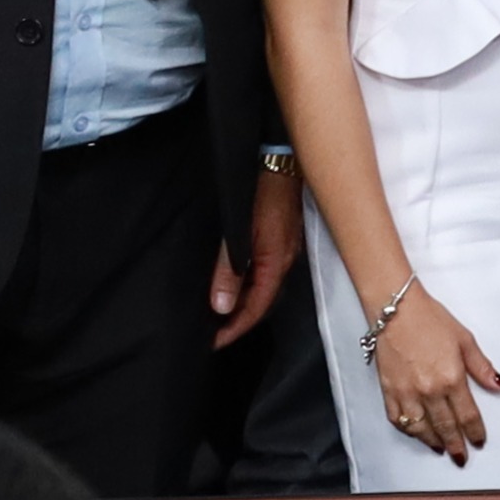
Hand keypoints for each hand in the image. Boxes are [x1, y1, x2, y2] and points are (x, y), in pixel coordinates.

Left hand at [211, 158, 303, 347]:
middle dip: (238, 321)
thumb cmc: (261, 190)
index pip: (256, 309)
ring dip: (243, 304)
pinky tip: (235, 283)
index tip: (213, 343)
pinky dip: (249, 286)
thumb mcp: (238, 231)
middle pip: (262, 302)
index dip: (234, 329)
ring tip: (219, 314)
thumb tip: (221, 307)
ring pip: (264, 287)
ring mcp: (286, 248)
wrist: (281, 157)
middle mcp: (285, 260)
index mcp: (276, 262)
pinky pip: (266, 272)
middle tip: (212, 333)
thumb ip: (229, 269)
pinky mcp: (282, 238)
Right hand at [370, 289, 499, 463]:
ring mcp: (406, 393)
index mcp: (451, 378)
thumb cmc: (430, 320)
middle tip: (461, 457)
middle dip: (455, 444)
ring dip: (432, 442)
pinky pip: (397, 419)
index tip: (479, 441)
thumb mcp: (465, 340)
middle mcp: (429, 390)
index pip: (467, 415)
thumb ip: (482, 368)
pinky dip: (408, 430)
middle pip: (445, 426)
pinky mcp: (388, 391)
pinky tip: (416, 433)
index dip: (475, 432)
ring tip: (441, 449)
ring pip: (421, 428)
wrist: (395, 310)